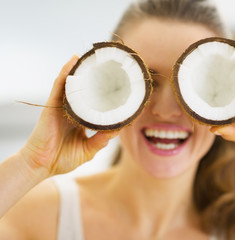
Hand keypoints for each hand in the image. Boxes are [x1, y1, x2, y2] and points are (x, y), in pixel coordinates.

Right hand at [19, 56, 117, 175]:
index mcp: (82, 120)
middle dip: (98, 80)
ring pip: (74, 84)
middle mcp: (73, 110)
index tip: (123, 91)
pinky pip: (59, 85)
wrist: (41, 165)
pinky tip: (74, 60)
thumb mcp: (88, 150)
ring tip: (95, 57)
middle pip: (87, 91)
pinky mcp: (52, 104)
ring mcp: (62, 106)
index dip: (108, 97)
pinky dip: (66, 72)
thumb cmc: (63, 158)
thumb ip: (101, 139)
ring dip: (82, 69)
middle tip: (112, 68)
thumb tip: (118, 129)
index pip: (97, 104)